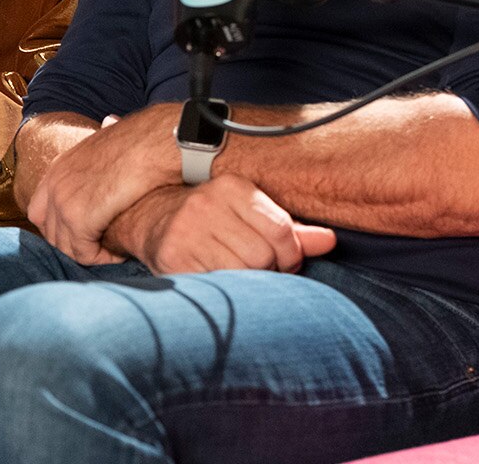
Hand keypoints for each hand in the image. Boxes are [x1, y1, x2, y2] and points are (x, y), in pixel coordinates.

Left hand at [26, 110, 175, 263]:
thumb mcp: (111, 137)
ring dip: (90, 253)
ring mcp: (63, 200)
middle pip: (49, 233)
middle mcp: (54, 184)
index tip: (83, 234)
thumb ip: (103, 143)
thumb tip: (109, 121)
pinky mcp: (79, 218)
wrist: (153, 141)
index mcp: (59, 166)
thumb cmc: (143, 139)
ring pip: (66, 247)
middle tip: (100, 248)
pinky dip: (101, 258)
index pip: (39, 211)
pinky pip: (83, 252)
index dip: (59, 227)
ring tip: (113, 251)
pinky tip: (119, 253)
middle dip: (74, 245)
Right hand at [102, 175, 336, 274]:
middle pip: (264, 256)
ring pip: (242, 274)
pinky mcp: (173, 259)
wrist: (150, 221)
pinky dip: (223, 290)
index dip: (290, 255)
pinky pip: (217, 286)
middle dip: (266, 270)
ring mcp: (186, 232)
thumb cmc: (211, 220)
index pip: (282, 231)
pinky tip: (215, 279)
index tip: (283, 262)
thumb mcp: (249, 215)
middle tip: (254, 269)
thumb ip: (290, 229)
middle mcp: (206, 205)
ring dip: (245, 283)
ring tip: (233, 273)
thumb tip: (329, 240)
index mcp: (232, 187)